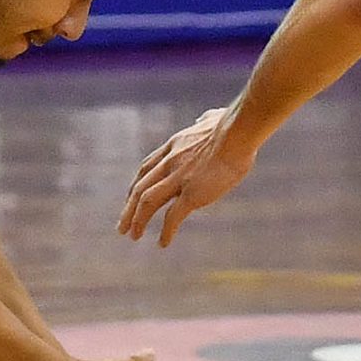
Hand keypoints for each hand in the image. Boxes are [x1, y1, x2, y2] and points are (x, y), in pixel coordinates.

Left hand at [119, 105, 255, 246]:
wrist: (237, 133)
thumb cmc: (233, 125)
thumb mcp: (212, 118)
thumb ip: (205, 120)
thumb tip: (204, 118)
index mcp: (174, 146)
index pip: (146, 168)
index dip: (136, 186)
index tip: (131, 199)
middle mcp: (170, 162)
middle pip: (140, 188)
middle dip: (129, 209)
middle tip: (122, 226)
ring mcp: (178, 178)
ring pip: (148, 202)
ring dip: (138, 221)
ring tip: (133, 236)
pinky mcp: (191, 194)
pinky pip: (173, 217)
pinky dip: (166, 232)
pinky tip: (163, 243)